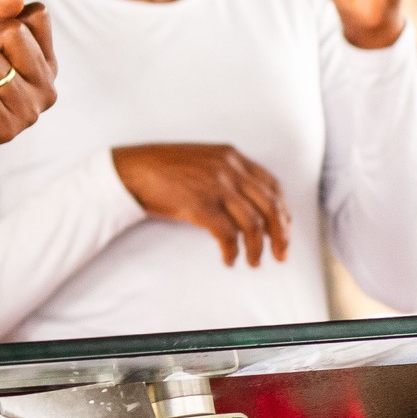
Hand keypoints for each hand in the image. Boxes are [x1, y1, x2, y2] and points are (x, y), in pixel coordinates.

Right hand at [112, 143, 291, 266]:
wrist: (131, 170)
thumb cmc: (163, 168)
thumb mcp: (202, 160)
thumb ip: (227, 173)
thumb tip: (248, 204)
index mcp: (231, 156)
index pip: (272, 185)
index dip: (284, 211)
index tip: (285, 229)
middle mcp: (229, 168)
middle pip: (270, 206)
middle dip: (281, 234)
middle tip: (281, 253)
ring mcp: (216, 185)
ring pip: (254, 224)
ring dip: (258, 248)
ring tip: (254, 261)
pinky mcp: (200, 205)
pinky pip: (228, 235)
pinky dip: (233, 251)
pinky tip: (229, 259)